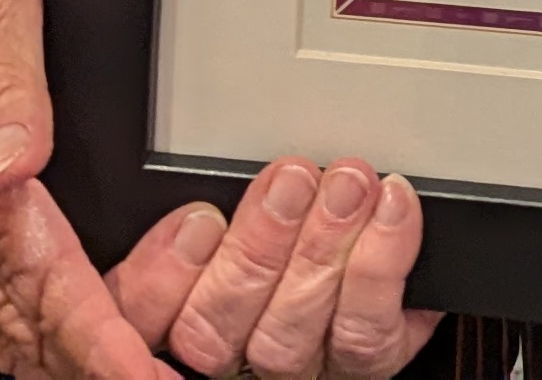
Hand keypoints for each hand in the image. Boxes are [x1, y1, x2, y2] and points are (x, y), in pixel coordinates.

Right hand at [0, 0, 440, 378]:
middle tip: (173, 368)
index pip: (35, 281)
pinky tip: (91, 323)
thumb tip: (10, 166)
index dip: (97, 339)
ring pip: (4, 321)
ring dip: (73, 350)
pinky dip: (47, 324)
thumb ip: (3, 78)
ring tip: (148, 359)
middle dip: (94, 358)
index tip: (144, 375)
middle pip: (20, 325)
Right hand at [156, 155, 437, 379]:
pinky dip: (383, 262)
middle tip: (293, 180)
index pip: (150, 318)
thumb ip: (204, 211)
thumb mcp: (225, 212)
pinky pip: (367, 333)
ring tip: (347, 185)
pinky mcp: (364, 363)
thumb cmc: (289, 232)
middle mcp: (238, 354)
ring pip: (291, 330)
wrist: (382, 278)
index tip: (199, 218)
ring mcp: (300, 363)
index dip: (162, 278)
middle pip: (220, 326)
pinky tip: (391, 208)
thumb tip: (206, 180)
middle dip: (260, 246)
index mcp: (192, 315)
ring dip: (323, 247)